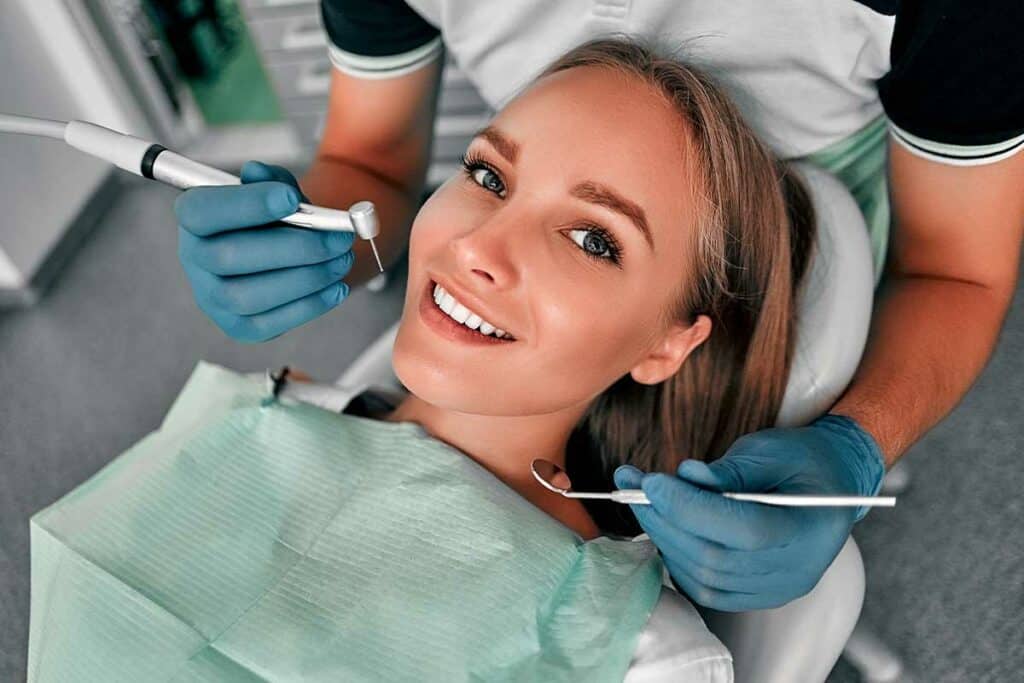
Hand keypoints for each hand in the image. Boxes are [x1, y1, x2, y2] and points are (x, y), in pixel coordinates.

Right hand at [175, 161, 355, 341]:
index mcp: (194, 218)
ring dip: (306, 278)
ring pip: (250, 295)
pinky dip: (309, 306)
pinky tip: (337, 288)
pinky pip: (270, 324)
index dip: (246, 205)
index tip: (290, 198)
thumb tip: (257, 172)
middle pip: (229, 257)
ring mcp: (213, 297)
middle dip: (293, 248)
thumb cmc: (278, 217)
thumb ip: (272, 179)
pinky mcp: (239, 327)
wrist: (288, 250)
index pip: (203, 212)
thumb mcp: (278, 189)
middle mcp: (195, 259)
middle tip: (339, 238)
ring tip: (342, 260)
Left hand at [614, 414, 885, 610]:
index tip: (652, 481)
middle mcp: (797, 569)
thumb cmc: (802, 460)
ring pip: (706, 577)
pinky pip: (709, 589)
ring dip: (664, 537)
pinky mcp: (759, 594)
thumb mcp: (770, 450)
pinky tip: (665, 527)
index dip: (690, 507)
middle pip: (716, 557)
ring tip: (642, 500)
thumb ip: (729, 470)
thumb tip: (685, 476)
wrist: (830, 482)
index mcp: (810, 528)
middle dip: (665, 520)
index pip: (742, 529)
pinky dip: (678, 559)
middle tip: (633, 485)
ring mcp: (778, 588)